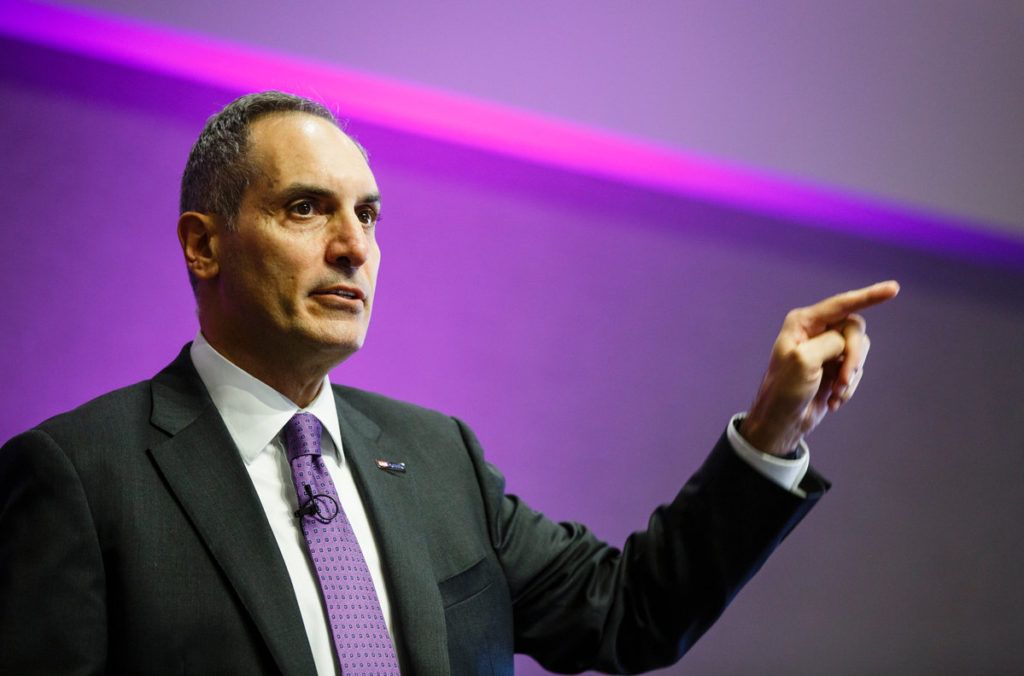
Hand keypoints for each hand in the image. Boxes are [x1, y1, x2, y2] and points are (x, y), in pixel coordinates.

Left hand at [739, 281, 899, 455]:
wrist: (782, 421)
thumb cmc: (784, 390)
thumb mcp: (804, 361)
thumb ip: (831, 342)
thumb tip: (847, 342)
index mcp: (802, 322)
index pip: (842, 304)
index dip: (869, 296)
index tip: (894, 288)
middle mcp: (815, 330)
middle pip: (854, 329)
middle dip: (853, 356)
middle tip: (843, 379)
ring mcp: (827, 349)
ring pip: (859, 350)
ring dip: (851, 375)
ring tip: (835, 393)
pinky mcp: (835, 367)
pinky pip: (857, 369)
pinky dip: (849, 387)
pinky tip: (833, 400)